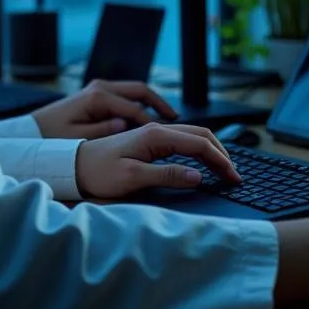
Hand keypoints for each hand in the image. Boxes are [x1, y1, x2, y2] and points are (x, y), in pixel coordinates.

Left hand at [32, 80, 176, 138]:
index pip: (135, 108)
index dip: (154, 122)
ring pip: (135, 90)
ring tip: (169, 117)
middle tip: (177, 118)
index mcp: (98, 98)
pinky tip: (148, 117)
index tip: (169, 135)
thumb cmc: (54, 137)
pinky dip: (140, 103)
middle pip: (140, 90)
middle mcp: (101, 88)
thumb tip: (126, 123)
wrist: (34, 131)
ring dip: (153, 101)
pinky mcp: (97, 94)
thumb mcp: (78, 137)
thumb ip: (103, 130)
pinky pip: (126, 94)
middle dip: (160, 103)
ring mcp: (99, 88)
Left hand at [74, 122, 240, 199]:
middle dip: (221, 153)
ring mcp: (152, 133)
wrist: (74, 165)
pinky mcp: (148, 140)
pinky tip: (202, 162)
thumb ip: (167, 175)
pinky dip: (198, 150)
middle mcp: (156, 130)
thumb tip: (198, 175)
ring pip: (192, 135)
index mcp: (155, 135)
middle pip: (200, 134)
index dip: (220, 161)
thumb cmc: (99, 172)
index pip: (199, 143)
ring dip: (211, 150)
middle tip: (235, 176)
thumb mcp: (133, 178)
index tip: (233, 178)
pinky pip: (181, 140)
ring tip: (224, 170)